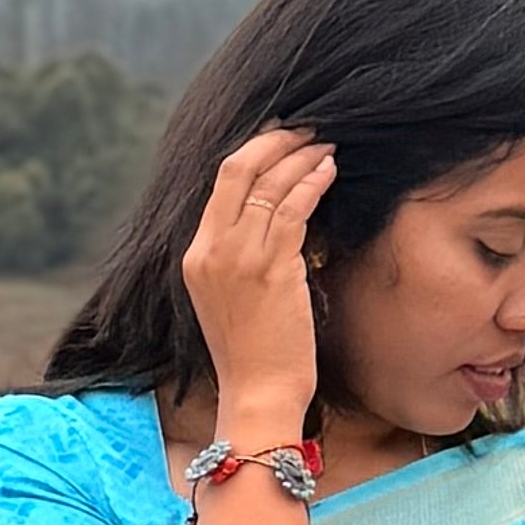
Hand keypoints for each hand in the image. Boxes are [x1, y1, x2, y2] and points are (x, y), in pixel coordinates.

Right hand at [180, 124, 333, 451]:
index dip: (252, 152)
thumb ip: (243, 257)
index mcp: (196, 255)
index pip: (219, 184)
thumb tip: (276, 217)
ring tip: (326, 146)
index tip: (279, 140)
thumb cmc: (254, 354)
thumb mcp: (233, 298)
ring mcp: (239, 258)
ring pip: (269, 184)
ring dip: (301, 157)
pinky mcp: (271, 270)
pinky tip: (328, 171)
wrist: (257, 394)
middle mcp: (210, 250)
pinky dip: (312, 182)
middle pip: (237, 169)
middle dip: (275, 141)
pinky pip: (292, 209)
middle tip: (306, 130)